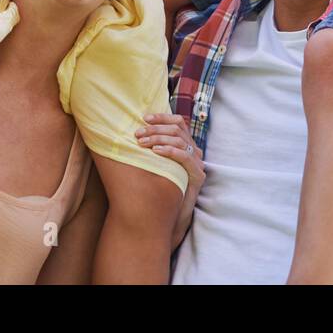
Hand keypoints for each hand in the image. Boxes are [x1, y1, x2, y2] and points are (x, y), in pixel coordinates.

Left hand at [136, 113, 204, 246]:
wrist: (171, 214)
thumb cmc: (160, 187)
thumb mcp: (156, 162)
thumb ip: (152, 146)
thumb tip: (134, 130)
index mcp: (186, 144)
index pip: (178, 122)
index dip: (162, 117)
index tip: (144, 118)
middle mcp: (194, 151)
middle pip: (177, 129)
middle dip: (155, 129)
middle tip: (137, 134)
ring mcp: (197, 163)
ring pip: (179, 140)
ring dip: (158, 138)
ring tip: (142, 142)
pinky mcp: (198, 175)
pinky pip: (184, 157)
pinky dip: (169, 151)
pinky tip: (155, 151)